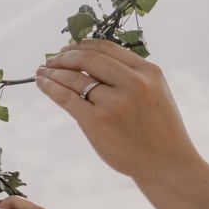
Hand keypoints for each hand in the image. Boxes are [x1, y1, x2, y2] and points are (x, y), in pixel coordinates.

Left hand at [37, 39, 199, 181]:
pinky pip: (66, 97)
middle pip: (87, 59)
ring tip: (42, 71)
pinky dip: (50, 87)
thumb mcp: (155, 92)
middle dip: (64, 57)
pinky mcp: (97, 121)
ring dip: (53, 72)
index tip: (68, 48)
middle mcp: (133, 83)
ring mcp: (114, 102)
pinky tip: (42, 83)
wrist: (166, 163)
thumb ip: (129, 75)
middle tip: (51, 60)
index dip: (82, 45)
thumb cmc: (157, 128)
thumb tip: (89, 59)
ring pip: (74, 78)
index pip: (107, 48)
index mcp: (148, 72)